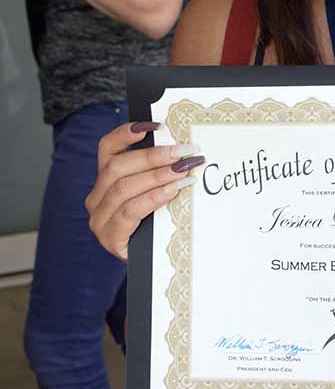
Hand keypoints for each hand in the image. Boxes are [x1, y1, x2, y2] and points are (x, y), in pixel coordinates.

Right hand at [85, 122, 205, 260]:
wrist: (153, 263)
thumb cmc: (156, 221)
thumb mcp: (155, 191)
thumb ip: (158, 170)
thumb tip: (182, 145)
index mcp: (104, 178)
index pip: (107, 147)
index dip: (126, 133)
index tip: (154, 124)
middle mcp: (96, 196)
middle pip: (119, 166)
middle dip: (155, 156)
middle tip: (185, 151)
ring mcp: (99, 219)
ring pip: (124, 187)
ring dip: (158, 176)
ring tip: (184, 170)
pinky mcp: (109, 238)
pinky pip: (130, 211)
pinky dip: (154, 197)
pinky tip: (173, 190)